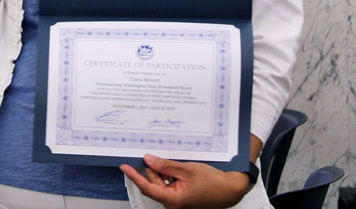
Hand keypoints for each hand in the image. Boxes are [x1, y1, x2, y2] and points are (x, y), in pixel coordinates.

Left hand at [120, 154, 250, 208]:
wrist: (230, 190)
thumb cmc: (213, 183)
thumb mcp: (187, 170)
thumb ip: (166, 165)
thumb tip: (148, 160)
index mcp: (172, 200)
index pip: (147, 187)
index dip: (134, 176)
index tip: (124, 166)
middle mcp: (172, 202)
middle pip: (154, 182)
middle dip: (154, 168)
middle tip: (155, 153)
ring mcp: (176, 200)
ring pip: (161, 182)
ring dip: (163, 170)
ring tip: (175, 161)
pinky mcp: (181, 196)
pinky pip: (169, 183)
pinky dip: (169, 174)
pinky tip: (176, 165)